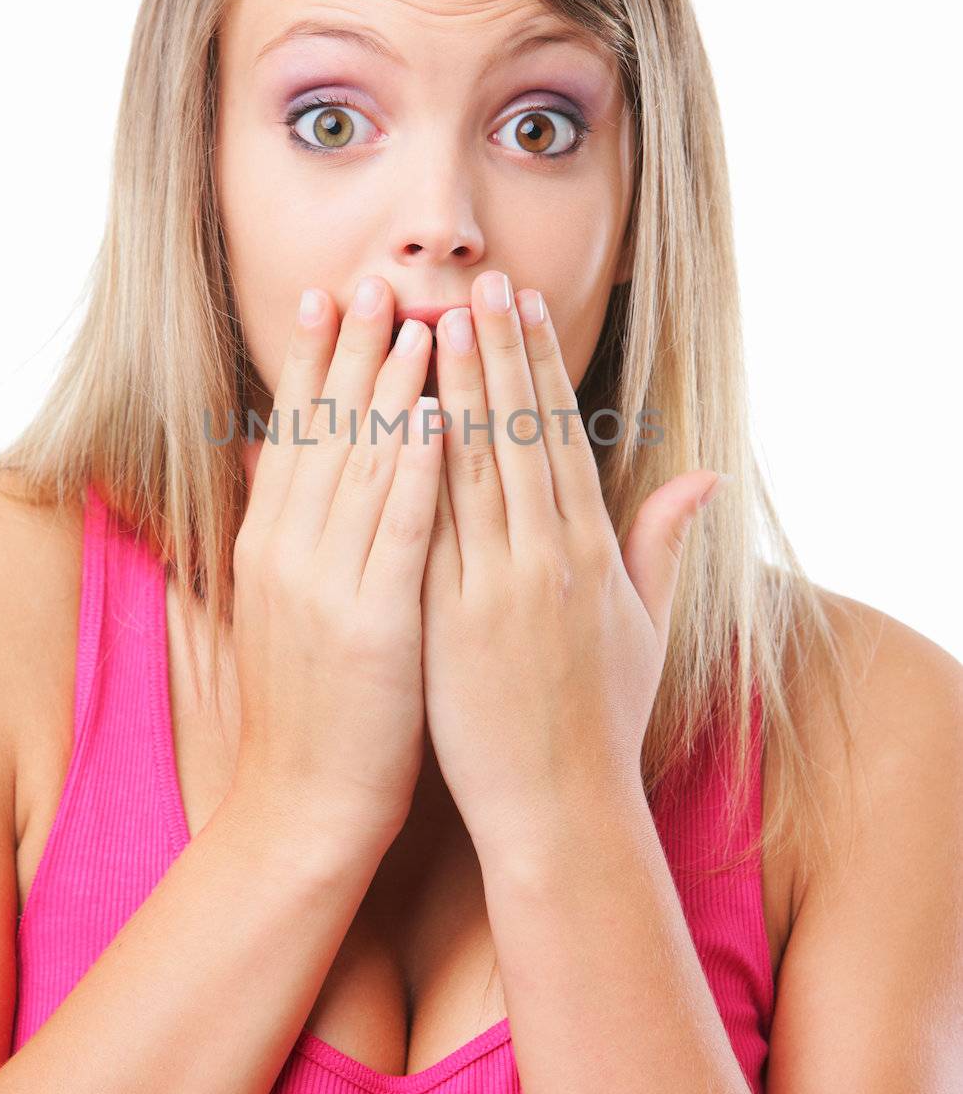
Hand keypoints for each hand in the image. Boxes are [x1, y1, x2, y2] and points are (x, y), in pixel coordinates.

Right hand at [231, 278, 441, 857]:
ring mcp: (326, 587)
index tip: (328, 296)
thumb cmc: (311, 702)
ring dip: (393, 392)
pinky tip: (439, 418)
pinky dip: (417, 471)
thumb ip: (285, 528)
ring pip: (362, 470)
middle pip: (324, 433)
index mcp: (270, 545)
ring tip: (422, 324)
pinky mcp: (372, 625)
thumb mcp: (280, 606)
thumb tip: (274, 459)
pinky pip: (399, 534)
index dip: (312, 361)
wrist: (305, 802)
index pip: (294, 433)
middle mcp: (288, 554)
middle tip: (373, 280)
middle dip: (351, 352)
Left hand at [420, 269, 724, 858]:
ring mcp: (493, 589)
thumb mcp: (649, 628)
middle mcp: (546, 559)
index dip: (539, 366)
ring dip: (450, 389)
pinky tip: (391, 417)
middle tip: (473, 283)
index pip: (561, 435)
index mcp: (592, 552)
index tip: (521, 307)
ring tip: (430, 321)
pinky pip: (423, 529)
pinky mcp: (443, 622)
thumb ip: (664, 544)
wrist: (559, 810)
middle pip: (515, 435)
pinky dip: (408, 468)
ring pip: (469, 469)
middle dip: (493, 353)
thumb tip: (703, 477)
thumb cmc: (602, 718)